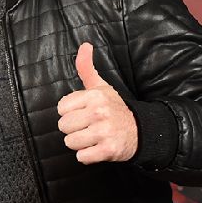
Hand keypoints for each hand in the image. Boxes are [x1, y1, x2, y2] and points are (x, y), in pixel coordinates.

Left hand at [56, 42, 137, 163]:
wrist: (140, 131)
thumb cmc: (114, 108)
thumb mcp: (100, 86)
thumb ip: (86, 67)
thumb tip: (84, 45)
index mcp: (95, 96)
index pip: (61, 108)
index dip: (71, 112)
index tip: (84, 112)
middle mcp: (99, 112)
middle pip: (63, 126)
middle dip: (74, 129)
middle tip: (89, 126)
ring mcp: (104, 132)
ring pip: (70, 142)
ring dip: (80, 143)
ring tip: (93, 137)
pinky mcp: (108, 150)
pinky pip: (82, 157)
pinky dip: (87, 156)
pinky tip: (98, 148)